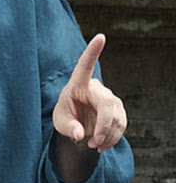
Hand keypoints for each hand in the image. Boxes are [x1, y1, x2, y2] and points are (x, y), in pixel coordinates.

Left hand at [53, 34, 126, 153]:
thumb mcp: (60, 122)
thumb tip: (79, 135)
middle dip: (103, 126)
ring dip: (105, 136)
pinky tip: (101, 145)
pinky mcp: (118, 110)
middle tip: (92, 143)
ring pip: (116, 118)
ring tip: (92, 145)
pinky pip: (121, 125)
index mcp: (78, 84)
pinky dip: (112, 139)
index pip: (85, 66)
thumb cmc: (66, 116)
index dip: (92, 52)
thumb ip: (68, 127)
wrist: (76, 124)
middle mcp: (97, 88)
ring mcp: (110, 98)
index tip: (100, 37)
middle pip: (108, 104)